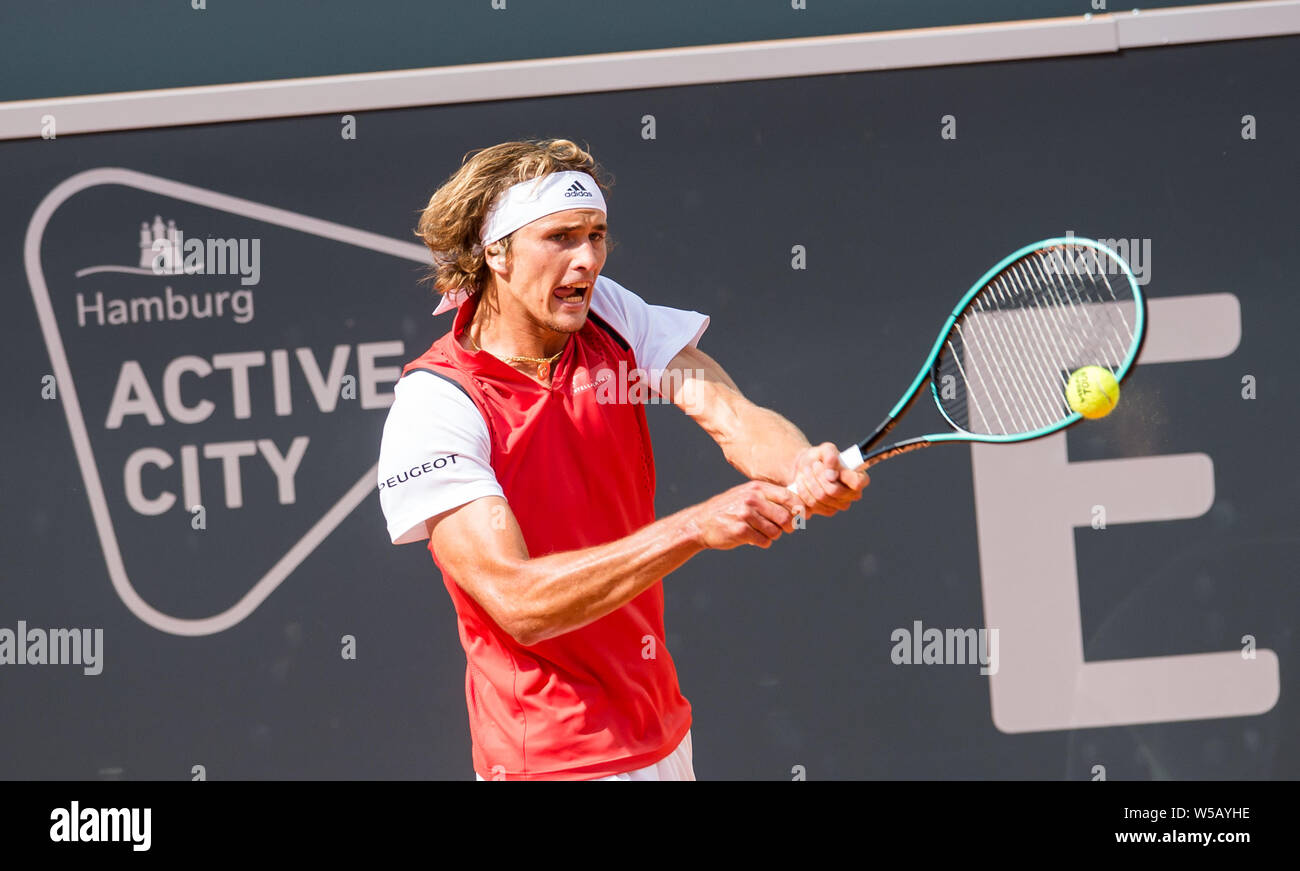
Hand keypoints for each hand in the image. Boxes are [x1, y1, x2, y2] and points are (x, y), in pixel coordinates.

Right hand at [689, 480, 803, 549]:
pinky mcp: (740, 531)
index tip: (799, 518)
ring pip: (776, 532)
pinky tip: (754, 539)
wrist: (701, 522)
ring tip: (761, 532)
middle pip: (785, 517)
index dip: (799, 510)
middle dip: (788, 527)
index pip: (789, 497)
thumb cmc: (730, 509)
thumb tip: (800, 506)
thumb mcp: (747, 494)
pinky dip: (763, 543)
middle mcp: (752, 499)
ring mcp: (745, 515)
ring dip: (773, 536)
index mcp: (757, 488)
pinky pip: (764, 541)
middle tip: (783, 530)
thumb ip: (770, 497)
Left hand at [789, 442, 868, 517]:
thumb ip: (831, 456)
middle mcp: (852, 494)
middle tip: (813, 465)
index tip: (829, 469)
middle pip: (834, 491)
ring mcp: (840, 505)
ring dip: (809, 482)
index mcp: (859, 478)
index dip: (843, 477)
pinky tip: (802, 482)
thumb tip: (831, 475)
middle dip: (818, 476)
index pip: (857, 482)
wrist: (807, 468)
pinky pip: (812, 505)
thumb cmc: (821, 458)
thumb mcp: (825, 449)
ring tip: (806, 471)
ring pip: (821, 497)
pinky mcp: (827, 511)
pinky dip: (803, 492)